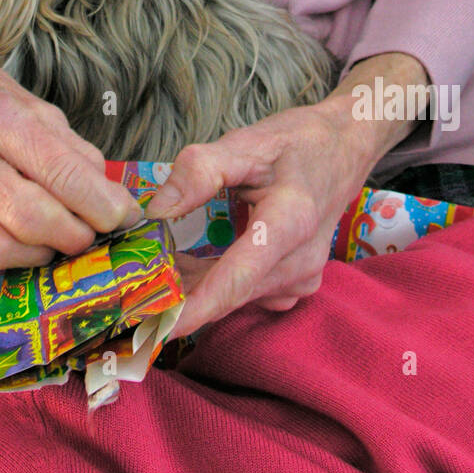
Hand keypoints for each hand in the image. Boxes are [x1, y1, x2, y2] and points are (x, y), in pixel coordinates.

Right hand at [0, 42, 142, 331]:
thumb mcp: (36, 109)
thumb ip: (75, 154)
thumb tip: (116, 204)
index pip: (57, 170)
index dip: (100, 203)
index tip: (125, 218)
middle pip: (27, 216)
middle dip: (74, 236)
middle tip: (91, 237)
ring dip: (36, 262)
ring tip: (52, 249)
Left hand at [144, 97, 381, 339]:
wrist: (344, 149)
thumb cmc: (297, 143)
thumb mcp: (247, 143)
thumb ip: (200, 171)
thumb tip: (157, 209)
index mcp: (289, 223)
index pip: (236, 279)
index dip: (195, 309)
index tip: (156, 329)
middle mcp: (300, 262)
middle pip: (230, 293)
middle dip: (180, 300)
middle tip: (129, 298)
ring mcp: (302, 277)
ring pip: (235, 296)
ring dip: (193, 291)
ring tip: (149, 277)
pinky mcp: (298, 283)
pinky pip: (247, 292)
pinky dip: (214, 285)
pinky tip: (184, 268)